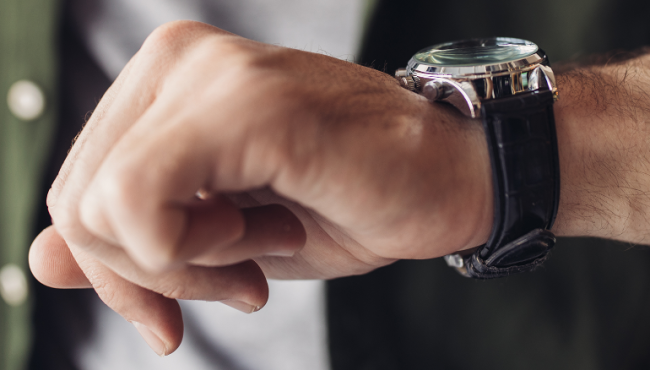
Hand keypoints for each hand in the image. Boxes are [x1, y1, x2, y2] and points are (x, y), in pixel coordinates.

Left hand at [30, 20, 494, 353]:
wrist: (447, 176)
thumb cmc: (344, 202)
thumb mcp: (218, 238)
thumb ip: (127, 241)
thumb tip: (40, 260)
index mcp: (165, 82)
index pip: (77, 189)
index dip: (114, 270)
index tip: (170, 309)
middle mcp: (177, 59)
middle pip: (77, 201)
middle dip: (144, 274)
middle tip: (230, 279)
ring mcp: (209, 71)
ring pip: (101, 205)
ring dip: (182, 263)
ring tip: (258, 246)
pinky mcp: (246, 103)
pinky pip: (147, 200)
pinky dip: (196, 250)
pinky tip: (265, 233)